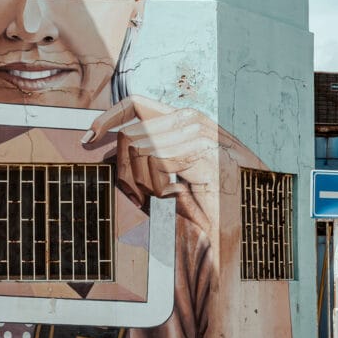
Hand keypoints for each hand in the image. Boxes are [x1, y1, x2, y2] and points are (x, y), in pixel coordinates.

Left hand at [84, 95, 257, 235]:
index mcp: (184, 121)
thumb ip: (144, 163)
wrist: (250, 233)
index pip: (136, 104)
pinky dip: (157, 186)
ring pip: (138, 149)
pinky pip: (156, 161)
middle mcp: (193, 120)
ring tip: (164, 201)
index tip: (87, 138)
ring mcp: (202, 133)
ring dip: (141, 183)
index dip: (108, 118)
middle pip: (130, 133)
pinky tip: (176, 197)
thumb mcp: (170, 182)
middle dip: (123, 171)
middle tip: (141, 199)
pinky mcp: (207, 152)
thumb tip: (104, 152)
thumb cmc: (211, 211)